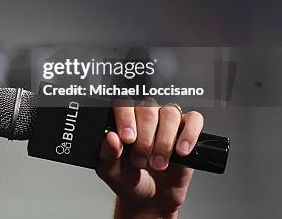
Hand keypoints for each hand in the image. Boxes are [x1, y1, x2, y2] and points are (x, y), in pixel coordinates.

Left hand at [95, 98, 203, 217]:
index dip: (126, 119)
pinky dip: (189, 134)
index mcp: (123, 119)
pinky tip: (181, 152)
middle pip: (148, 108)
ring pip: (170, 113)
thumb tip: (111, 138)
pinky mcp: (187, 131)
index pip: (123, 104)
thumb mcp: (111, 171)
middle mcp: (145, 116)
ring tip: (159, 163)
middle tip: (140, 160)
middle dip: (145, 138)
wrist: (150, 198)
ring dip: (165, 141)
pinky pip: (194, 120)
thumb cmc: (128, 179)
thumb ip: (108, 153)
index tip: (127, 139)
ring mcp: (167, 122)